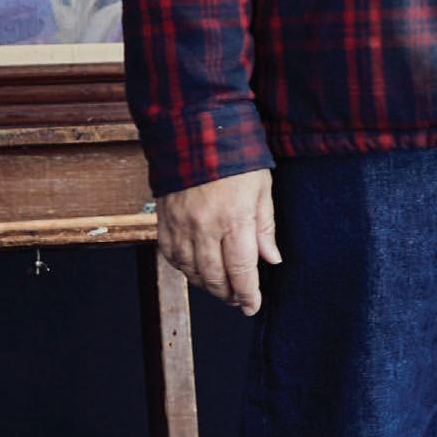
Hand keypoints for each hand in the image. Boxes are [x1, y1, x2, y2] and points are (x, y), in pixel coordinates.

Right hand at [155, 167, 281, 314]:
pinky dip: (183, 267)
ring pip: (190, 270)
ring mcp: (181, 224)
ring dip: (205, 284)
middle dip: (228, 294)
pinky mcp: (164, 218)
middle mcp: (205, 226)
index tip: (252, 306)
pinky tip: (194, 268)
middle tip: (237, 299)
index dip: (248, 294)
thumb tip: (271, 259)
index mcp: (234, 219)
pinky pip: (170, 255)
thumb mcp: (262, 188)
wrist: (195, 129)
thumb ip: (265, 227)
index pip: (241, 270)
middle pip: (214, 276)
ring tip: (219, 286)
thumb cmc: (235, 158)